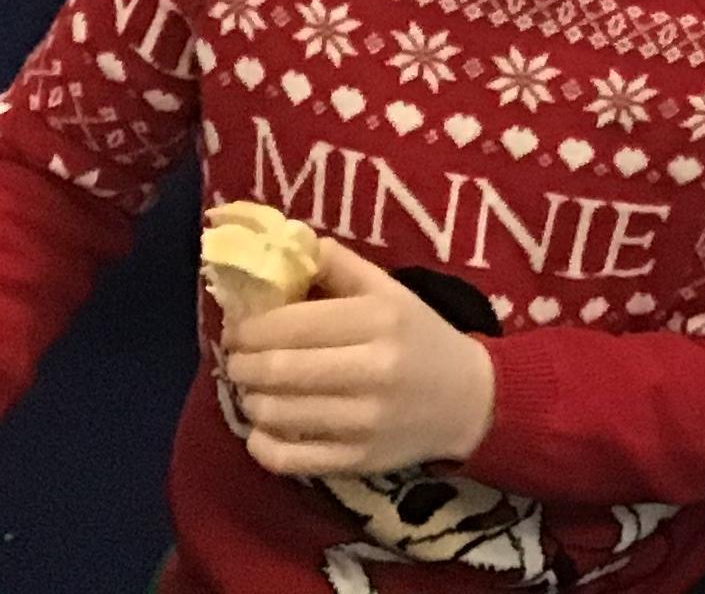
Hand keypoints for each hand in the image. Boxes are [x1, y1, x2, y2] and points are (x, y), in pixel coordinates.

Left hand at [219, 238, 496, 478]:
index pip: (292, 324)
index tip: (237, 328)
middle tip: (236, 359)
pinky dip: (261, 443)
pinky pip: (287, 459)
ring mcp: (363, 422)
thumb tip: (288, 244)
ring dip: (249, 399)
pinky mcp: (356, 461)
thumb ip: (340, 266)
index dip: (250, 328)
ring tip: (253, 388)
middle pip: (278, 369)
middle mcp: (372, 371)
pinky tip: (263, 428)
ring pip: (275, 414)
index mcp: (380, 320)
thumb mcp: (391, 292)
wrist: (468, 399)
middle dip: (241, 363)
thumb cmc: (420, 337)